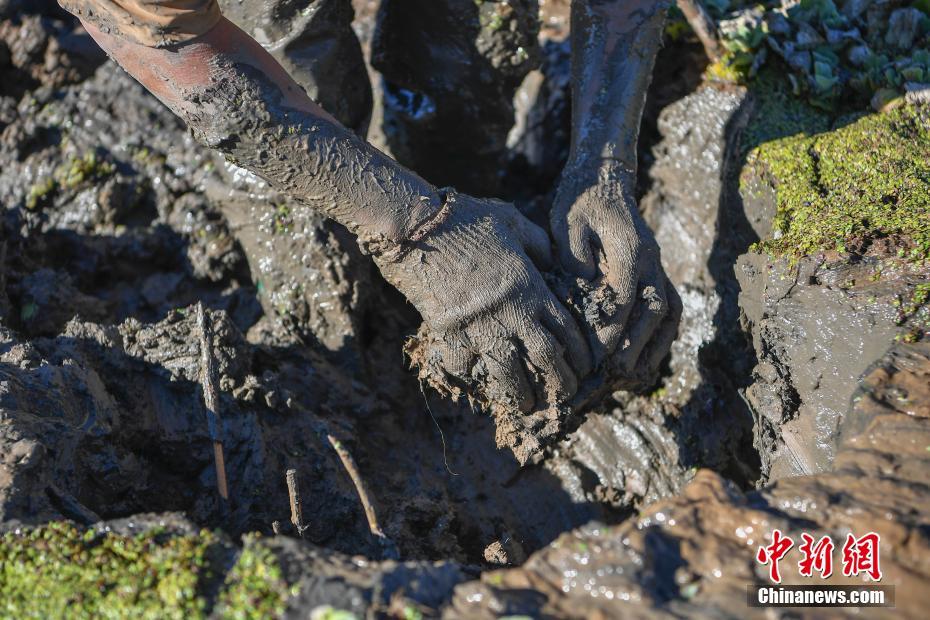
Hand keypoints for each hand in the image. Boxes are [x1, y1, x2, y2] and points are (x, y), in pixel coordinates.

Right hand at [373, 190, 592, 416]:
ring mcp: (478, 325)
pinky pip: (464, 365)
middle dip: (558, 380)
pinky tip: (480, 386)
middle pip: (543, 357)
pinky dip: (473, 378)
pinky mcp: (448, 332)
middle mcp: (508, 312)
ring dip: (520, 392)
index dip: (577, 353)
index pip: (564, 329)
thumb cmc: (465, 219)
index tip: (582, 367)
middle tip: (564, 396)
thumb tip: (549, 261)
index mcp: (529, 286)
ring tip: (527, 406)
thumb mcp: (510, 221)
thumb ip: (536, 243)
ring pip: (508, 371)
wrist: (416, 228)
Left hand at [550, 164, 679, 386]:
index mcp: (629, 247)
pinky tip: (646, 356)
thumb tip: (585, 292)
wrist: (602, 178)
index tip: (597, 354)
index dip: (613, 328)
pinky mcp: (655, 271)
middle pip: (656, 308)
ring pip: (670, 310)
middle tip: (618, 373)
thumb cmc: (578, 202)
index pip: (625, 296)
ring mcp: (657, 265)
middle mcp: (651, 259)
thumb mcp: (566, 223)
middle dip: (638, 343)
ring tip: (639, 374)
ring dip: (657, 344)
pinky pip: (670, 306)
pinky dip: (662, 334)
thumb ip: (575, 257)